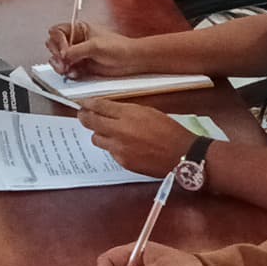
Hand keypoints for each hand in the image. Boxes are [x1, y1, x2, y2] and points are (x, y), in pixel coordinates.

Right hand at [47, 22, 146, 77]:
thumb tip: (63, 55)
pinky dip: (68, 72)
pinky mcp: (81, 66)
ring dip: (59, 65)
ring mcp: (78, 54)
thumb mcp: (95, 46)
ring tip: (66, 69)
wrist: (130, 60)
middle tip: (63, 62)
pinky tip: (74, 73)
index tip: (63, 51)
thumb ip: (76, 50)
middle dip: (56, 54)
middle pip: (54, 45)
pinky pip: (68, 69)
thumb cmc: (118, 47)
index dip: (58, 41)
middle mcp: (76, 41)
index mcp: (79, 29)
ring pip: (59, 59)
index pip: (58, 32)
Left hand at [80, 100, 197, 178]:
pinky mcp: (123, 162)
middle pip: (90, 122)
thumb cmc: (169, 130)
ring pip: (96, 138)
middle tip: (84, 115)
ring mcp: (119, 148)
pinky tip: (125, 145)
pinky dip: (113, 147)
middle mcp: (120, 131)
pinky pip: (110, 151)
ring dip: (99, 133)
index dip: (88, 104)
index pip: (99, 106)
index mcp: (128, 114)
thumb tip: (109, 109)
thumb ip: (126, 110)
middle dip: (84, 117)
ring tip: (108, 131)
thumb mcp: (148, 112)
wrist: (182, 155)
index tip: (84, 103)